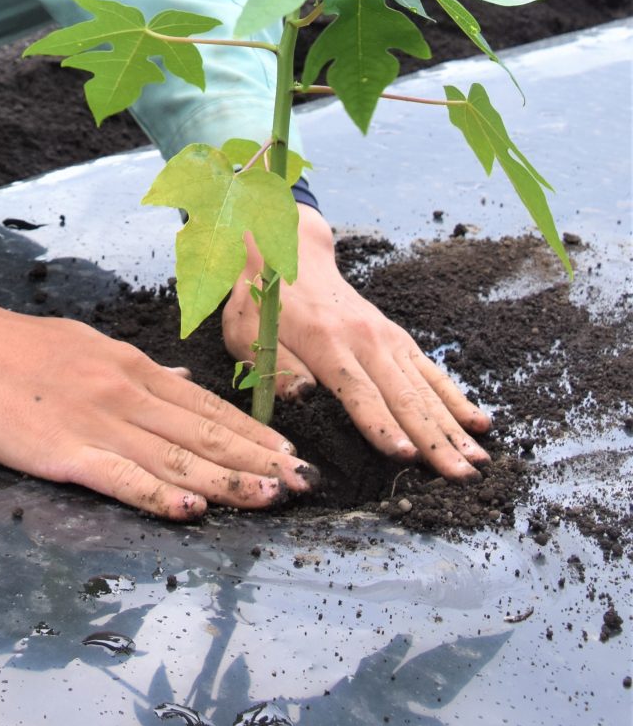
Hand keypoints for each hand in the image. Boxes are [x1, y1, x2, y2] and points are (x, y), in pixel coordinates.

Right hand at [0, 242, 316, 519]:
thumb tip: (178, 382)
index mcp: (129, 367)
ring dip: (227, 481)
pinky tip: (192, 511)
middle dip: (258, 460)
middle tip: (305, 484)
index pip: (205, 406)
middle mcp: (124, 392)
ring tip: (271, 499)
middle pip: (203, 432)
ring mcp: (97, 421)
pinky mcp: (64, 449)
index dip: (252, 433)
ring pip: (176, 457)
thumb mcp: (84, 345)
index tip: (291, 454)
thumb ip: (134, 369)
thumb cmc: (11, 346)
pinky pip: (122, 477)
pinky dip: (160, 496)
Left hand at [222, 205, 491, 478]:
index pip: (357, 390)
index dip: (381, 424)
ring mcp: (386, 336)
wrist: (287, 251)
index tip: (405, 455)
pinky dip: (455, 398)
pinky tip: (478, 422)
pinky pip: (431, 371)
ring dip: (452, 425)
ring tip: (478, 459)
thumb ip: (276, 365)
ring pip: (425, 387)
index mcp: (324, 341)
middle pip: (403, 395)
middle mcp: (364, 338)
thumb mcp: (246, 331)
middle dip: (432, 439)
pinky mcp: (397, 338)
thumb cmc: (260, 299)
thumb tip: (304, 395)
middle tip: (459, 475)